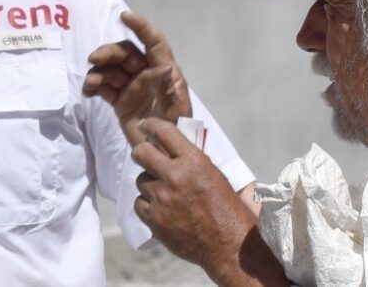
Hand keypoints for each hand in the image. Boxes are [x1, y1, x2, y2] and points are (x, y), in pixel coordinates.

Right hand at [83, 11, 191, 145]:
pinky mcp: (120, 101)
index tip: (124, 16)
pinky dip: (94, 86)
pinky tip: (88, 91)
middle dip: (109, 52)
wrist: (164, 155)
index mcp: (164, 71)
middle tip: (94, 59)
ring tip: (90, 83)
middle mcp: (147, 74)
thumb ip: (168, 89)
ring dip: (98, 71)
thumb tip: (164, 68)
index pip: (153, 43)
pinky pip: (104, 87)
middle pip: (125, 54)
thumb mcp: (177, 110)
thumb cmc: (178, 130)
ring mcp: (132, 87)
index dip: (141, 27)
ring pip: (112, 70)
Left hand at [133, 119, 289, 285]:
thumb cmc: (226, 208)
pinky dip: (147, 204)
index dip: (150, 125)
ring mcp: (162, 198)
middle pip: (142, 153)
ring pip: (140, 180)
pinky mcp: (154, 219)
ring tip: (164, 192)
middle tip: (145, 156)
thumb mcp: (213, 174)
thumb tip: (170, 148)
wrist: (228, 243)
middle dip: (142, 152)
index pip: (164, 131)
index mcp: (193, 161)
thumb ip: (190, 160)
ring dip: (149, 183)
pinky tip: (161, 208)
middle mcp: (175, 176)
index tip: (144, 125)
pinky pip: (139, 203)